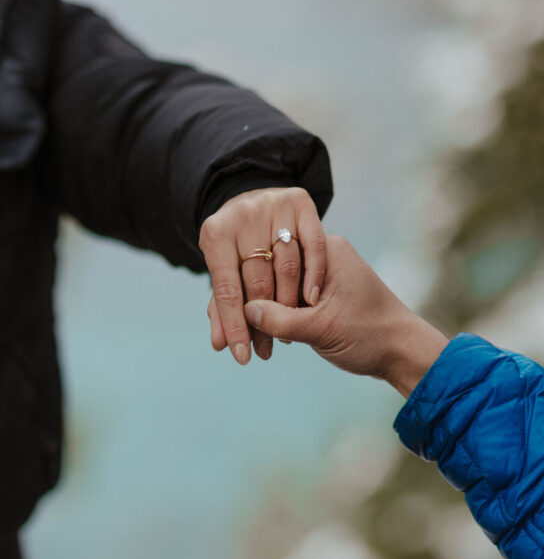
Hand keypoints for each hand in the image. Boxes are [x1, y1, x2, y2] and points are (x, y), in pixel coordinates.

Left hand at [199, 187, 325, 364]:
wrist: (254, 202)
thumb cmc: (238, 247)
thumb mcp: (226, 271)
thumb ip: (223, 307)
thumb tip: (221, 345)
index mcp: (215, 232)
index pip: (226, 288)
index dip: (235, 326)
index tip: (243, 357)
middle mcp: (243, 214)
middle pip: (257, 280)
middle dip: (262, 322)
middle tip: (267, 350)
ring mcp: (274, 204)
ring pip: (287, 265)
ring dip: (289, 305)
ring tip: (288, 333)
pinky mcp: (301, 201)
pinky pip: (314, 245)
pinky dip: (314, 275)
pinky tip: (310, 300)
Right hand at [243, 235, 448, 395]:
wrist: (403, 352)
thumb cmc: (370, 335)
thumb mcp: (323, 328)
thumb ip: (282, 319)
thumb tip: (242, 310)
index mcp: (323, 248)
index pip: (270, 255)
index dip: (244, 286)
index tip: (224, 314)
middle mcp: (317, 255)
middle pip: (266, 272)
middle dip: (243, 305)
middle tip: (220, 335)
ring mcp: (315, 275)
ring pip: (271, 289)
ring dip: (253, 316)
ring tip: (226, 342)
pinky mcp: (315, 296)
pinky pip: (282, 303)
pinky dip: (267, 320)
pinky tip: (247, 338)